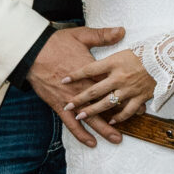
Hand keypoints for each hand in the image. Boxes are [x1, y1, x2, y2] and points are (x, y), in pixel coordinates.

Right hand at [26, 24, 126, 145]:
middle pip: (106, 104)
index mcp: (92, 71)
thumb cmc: (56, 43)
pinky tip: (91, 142)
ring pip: (91, 118)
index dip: (128, 92)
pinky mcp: (59, 106)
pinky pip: (72, 124)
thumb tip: (121, 31)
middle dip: (122, 112)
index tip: (141, 97)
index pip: (114, 85)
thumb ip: (103, 35)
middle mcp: (84, 88)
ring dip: (104, 129)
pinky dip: (81, 134)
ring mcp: (72, 99)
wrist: (32, 52)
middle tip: (137, 118)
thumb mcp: (81, 35)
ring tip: (116, 138)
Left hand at [70, 46, 157, 135]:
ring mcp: (130, 89)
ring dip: (93, 111)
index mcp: (114, 62)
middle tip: (68, 105)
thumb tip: (90, 54)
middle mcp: (119, 76)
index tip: (63, 80)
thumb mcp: (123, 47)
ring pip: (107, 103)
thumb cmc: (145, 50)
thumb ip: (108, 48)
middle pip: (94, 90)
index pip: (89, 69)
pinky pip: (127, 111)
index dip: (75, 75)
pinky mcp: (141, 97)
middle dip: (79, 99)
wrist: (168, 57)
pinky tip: (110, 121)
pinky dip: (118, 117)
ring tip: (81, 116)